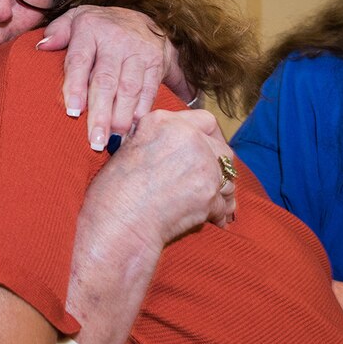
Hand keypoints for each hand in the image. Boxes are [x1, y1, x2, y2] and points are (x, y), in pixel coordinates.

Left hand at [40, 6, 187, 149]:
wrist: (141, 17)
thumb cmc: (99, 26)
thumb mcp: (75, 18)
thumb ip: (57, 31)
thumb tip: (42, 46)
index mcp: (90, 29)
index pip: (80, 60)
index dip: (76, 86)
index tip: (72, 111)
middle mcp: (116, 40)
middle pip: (106, 81)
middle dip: (100, 113)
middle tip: (95, 140)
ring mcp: (138, 51)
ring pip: (129, 89)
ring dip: (121, 117)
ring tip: (112, 140)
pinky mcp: (157, 62)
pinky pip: (149, 90)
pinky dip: (142, 112)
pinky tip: (133, 130)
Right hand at [81, 108, 233, 253]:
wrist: (118, 222)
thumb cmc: (114, 192)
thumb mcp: (130, 149)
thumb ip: (157, 141)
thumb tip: (172, 147)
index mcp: (164, 122)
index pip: (205, 121)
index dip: (210, 138)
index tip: (209, 151)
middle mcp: (188, 137)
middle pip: (222, 150)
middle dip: (219, 167)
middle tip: (212, 181)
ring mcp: (202, 165)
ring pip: (228, 178)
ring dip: (221, 191)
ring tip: (212, 204)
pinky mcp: (209, 193)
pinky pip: (224, 204)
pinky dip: (219, 213)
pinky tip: (212, 219)